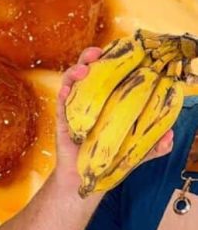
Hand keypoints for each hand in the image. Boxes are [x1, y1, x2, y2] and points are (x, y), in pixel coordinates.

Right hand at [54, 46, 174, 194]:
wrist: (86, 179)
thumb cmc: (110, 159)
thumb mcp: (137, 151)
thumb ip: (154, 145)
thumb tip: (169, 135)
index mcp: (108, 100)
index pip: (110, 73)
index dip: (113, 59)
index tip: (122, 50)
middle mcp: (90, 100)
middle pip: (88, 71)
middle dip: (90, 57)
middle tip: (97, 53)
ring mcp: (75, 109)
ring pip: (71, 83)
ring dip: (75, 71)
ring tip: (83, 70)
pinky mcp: (63, 122)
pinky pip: (61, 105)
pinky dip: (63, 95)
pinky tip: (67, 90)